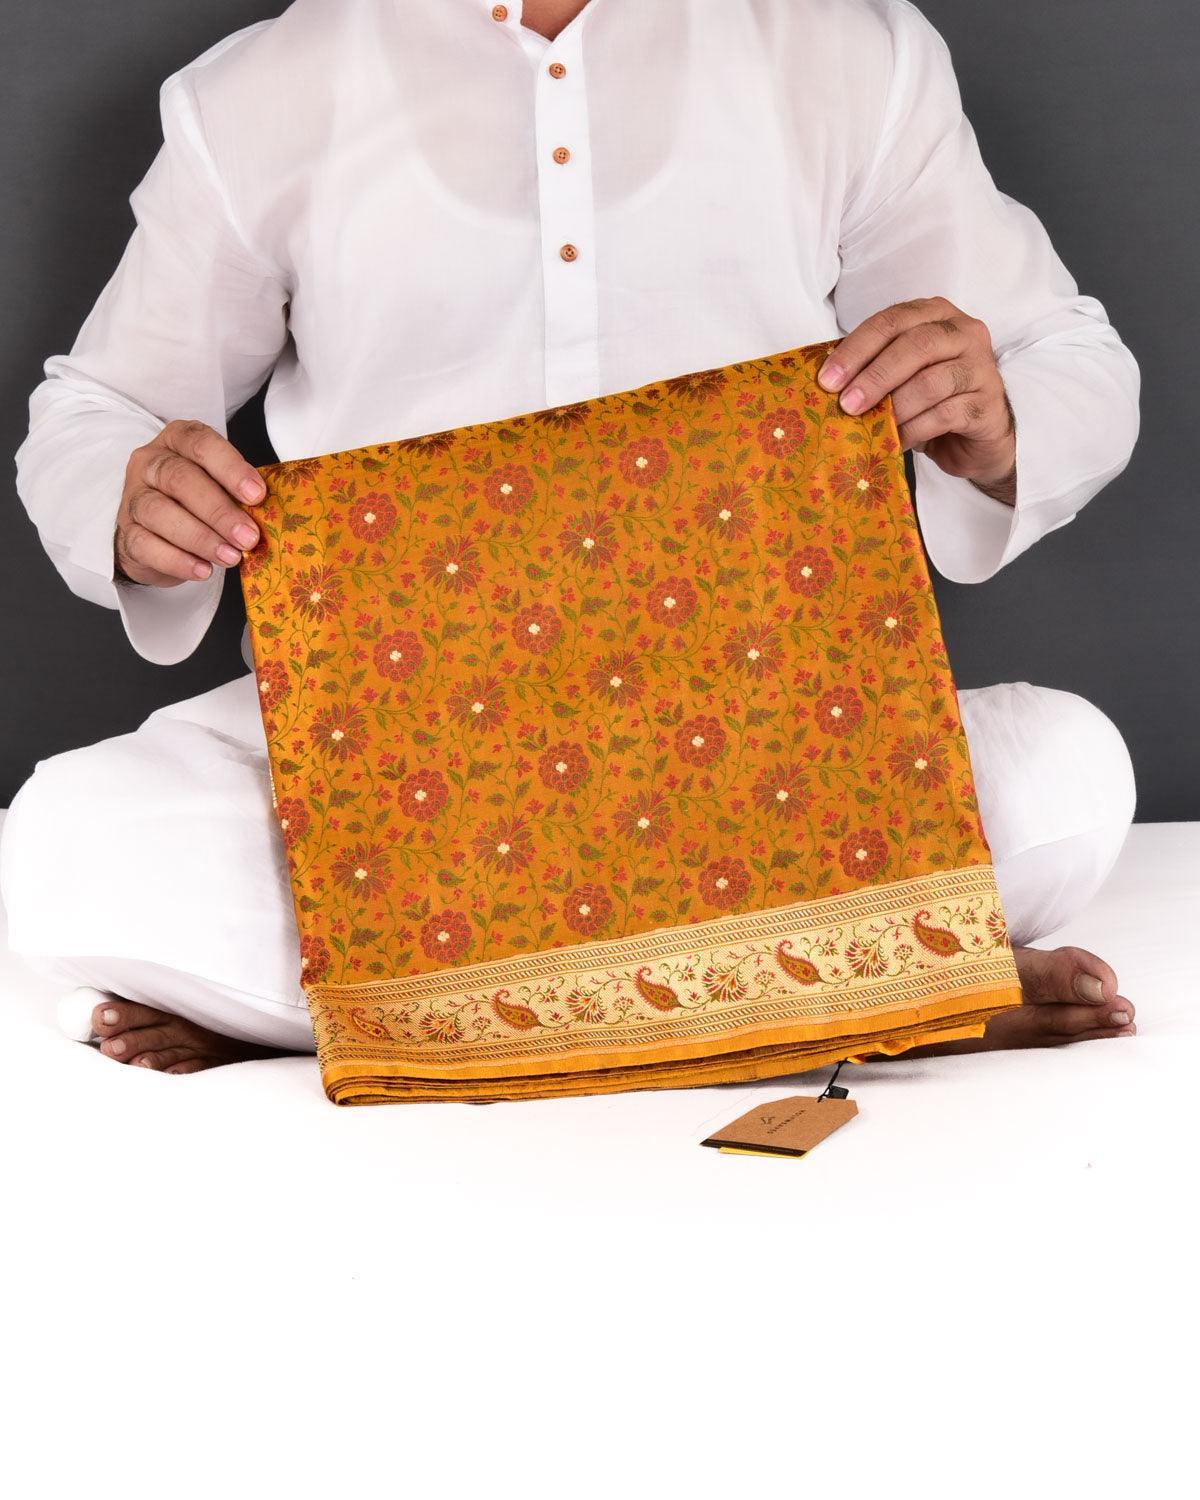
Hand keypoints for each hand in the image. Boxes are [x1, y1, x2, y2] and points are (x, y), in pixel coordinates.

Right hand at [113, 419, 266, 585]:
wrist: (157, 531)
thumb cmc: (197, 501)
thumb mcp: (220, 485)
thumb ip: (238, 492)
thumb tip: (270, 514)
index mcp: (178, 440)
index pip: (201, 443)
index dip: (231, 468)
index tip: (257, 495)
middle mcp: (151, 462)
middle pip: (180, 479)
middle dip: (219, 511)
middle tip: (248, 537)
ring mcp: (134, 496)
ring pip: (159, 512)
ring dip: (200, 538)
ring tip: (231, 557)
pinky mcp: (126, 532)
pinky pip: (145, 545)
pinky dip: (177, 560)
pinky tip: (203, 570)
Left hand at [817, 297, 1016, 501]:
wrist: (977, 438)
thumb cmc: (932, 400)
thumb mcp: (900, 377)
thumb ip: (873, 368)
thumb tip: (827, 381)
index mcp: (936, 315)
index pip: (892, 320)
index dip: (856, 348)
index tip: (827, 378)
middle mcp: (964, 332)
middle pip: (915, 345)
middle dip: (874, 376)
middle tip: (846, 404)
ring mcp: (981, 367)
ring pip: (931, 382)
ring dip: (894, 407)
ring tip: (869, 425)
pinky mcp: (988, 404)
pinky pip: (944, 415)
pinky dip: (913, 431)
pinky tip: (895, 442)